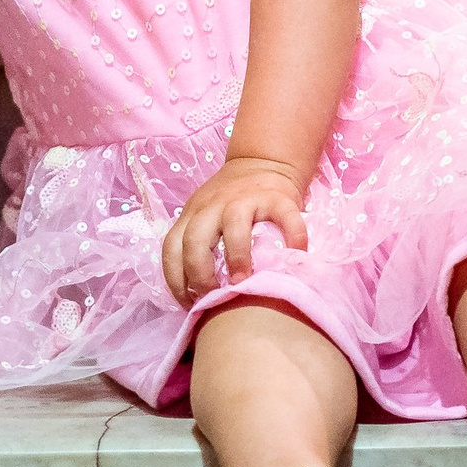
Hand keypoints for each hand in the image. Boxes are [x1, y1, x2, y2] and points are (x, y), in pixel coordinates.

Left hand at [162, 157, 306, 302]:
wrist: (262, 162)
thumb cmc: (231, 204)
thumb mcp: (205, 218)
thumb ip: (200, 247)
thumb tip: (199, 298)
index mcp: (192, 216)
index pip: (171, 249)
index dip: (176, 281)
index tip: (189, 304)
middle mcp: (212, 207)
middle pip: (194, 240)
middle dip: (199, 274)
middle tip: (213, 296)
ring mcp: (244, 200)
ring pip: (233, 226)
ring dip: (236, 257)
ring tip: (243, 283)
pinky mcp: (276, 197)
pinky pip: (285, 218)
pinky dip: (293, 237)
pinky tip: (295, 256)